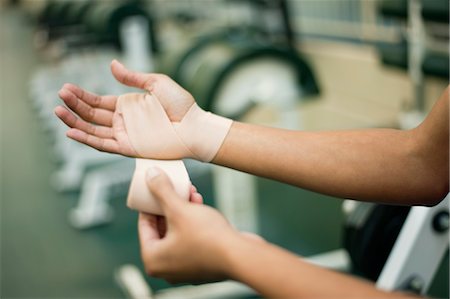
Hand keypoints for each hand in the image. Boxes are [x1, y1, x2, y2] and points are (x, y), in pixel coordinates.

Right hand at [54, 60, 194, 155]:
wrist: (194, 125)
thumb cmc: (180, 104)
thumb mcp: (155, 83)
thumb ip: (132, 78)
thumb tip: (112, 64)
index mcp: (127, 106)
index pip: (98, 102)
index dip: (82, 96)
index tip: (66, 88)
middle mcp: (123, 121)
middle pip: (92, 114)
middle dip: (75, 105)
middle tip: (61, 94)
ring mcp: (125, 135)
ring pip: (93, 130)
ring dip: (74, 121)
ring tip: (58, 110)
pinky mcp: (129, 147)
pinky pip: (103, 145)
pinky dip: (86, 139)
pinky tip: (71, 132)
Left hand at [139, 167, 257, 282]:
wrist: (242, 257)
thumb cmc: (207, 237)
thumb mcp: (179, 209)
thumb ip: (161, 191)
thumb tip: (149, 174)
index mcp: (153, 259)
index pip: (144, 225)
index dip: (150, 202)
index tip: (154, 188)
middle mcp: (166, 269)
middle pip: (162, 228)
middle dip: (170, 204)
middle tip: (175, 187)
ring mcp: (185, 269)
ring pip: (178, 232)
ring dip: (184, 211)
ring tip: (191, 193)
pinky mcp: (203, 266)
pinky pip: (192, 240)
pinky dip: (194, 223)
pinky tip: (201, 205)